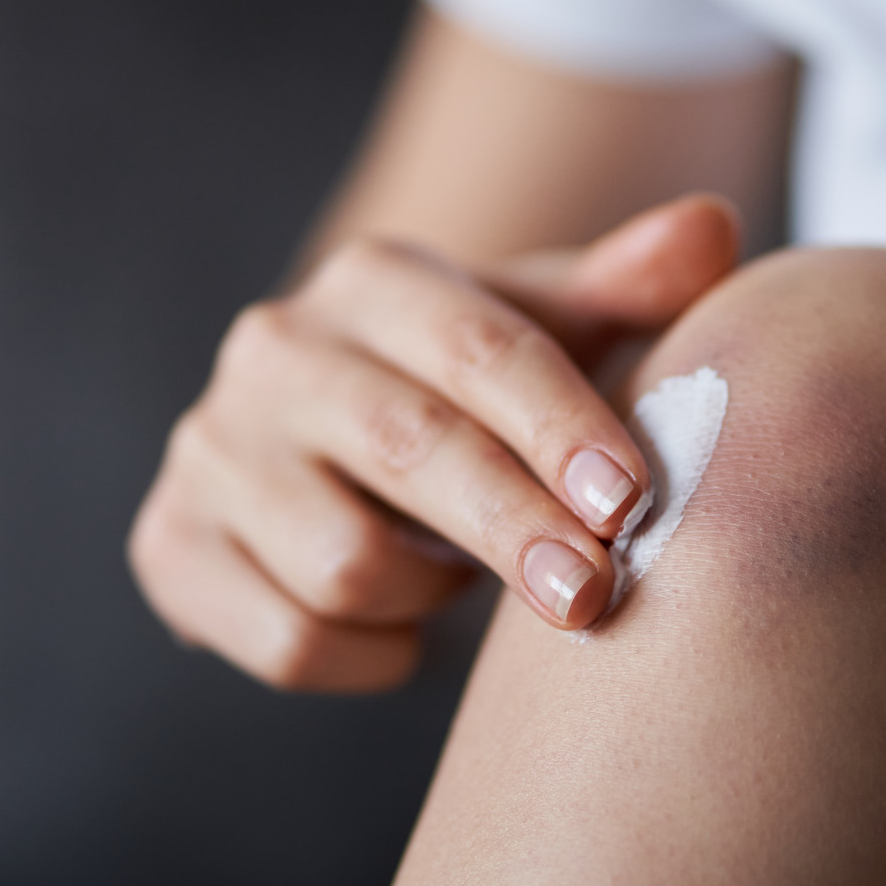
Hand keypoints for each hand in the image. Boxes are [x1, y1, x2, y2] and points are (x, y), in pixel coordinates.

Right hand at [128, 194, 740, 691]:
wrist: (326, 446)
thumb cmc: (467, 389)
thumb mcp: (546, 331)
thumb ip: (630, 285)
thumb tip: (714, 226)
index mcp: (375, 280)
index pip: (483, 348)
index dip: (560, 429)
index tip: (630, 504)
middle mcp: (274, 351)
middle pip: (410, 449)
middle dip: (515, 529)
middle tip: (593, 597)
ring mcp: (210, 450)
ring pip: (345, 564)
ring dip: (433, 596)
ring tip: (459, 577)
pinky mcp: (171, 546)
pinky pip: (290, 639)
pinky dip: (368, 658)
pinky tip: (398, 631)